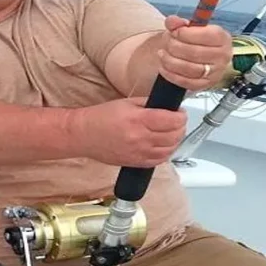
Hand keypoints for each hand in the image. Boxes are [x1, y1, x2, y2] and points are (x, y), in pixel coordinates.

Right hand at [72, 97, 187, 166]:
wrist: (84, 135)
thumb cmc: (101, 117)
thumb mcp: (127, 103)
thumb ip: (150, 104)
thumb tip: (167, 106)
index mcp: (138, 120)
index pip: (171, 120)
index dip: (181, 116)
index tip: (180, 113)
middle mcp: (140, 138)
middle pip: (174, 136)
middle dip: (181, 127)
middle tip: (178, 121)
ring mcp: (139, 153)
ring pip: (170, 150)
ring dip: (176, 141)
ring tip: (173, 133)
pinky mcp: (136, 163)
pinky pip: (159, 161)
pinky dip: (166, 153)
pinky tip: (164, 145)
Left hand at [155, 15, 231, 90]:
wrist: (202, 57)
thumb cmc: (197, 40)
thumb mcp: (190, 28)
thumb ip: (179, 23)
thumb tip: (171, 21)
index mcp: (222, 38)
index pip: (204, 35)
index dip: (184, 33)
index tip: (173, 31)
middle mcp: (222, 56)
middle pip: (194, 52)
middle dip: (174, 46)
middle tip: (166, 42)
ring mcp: (215, 73)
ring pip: (188, 68)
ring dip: (170, 60)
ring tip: (162, 53)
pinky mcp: (205, 85)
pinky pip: (186, 82)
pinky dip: (171, 74)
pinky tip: (164, 66)